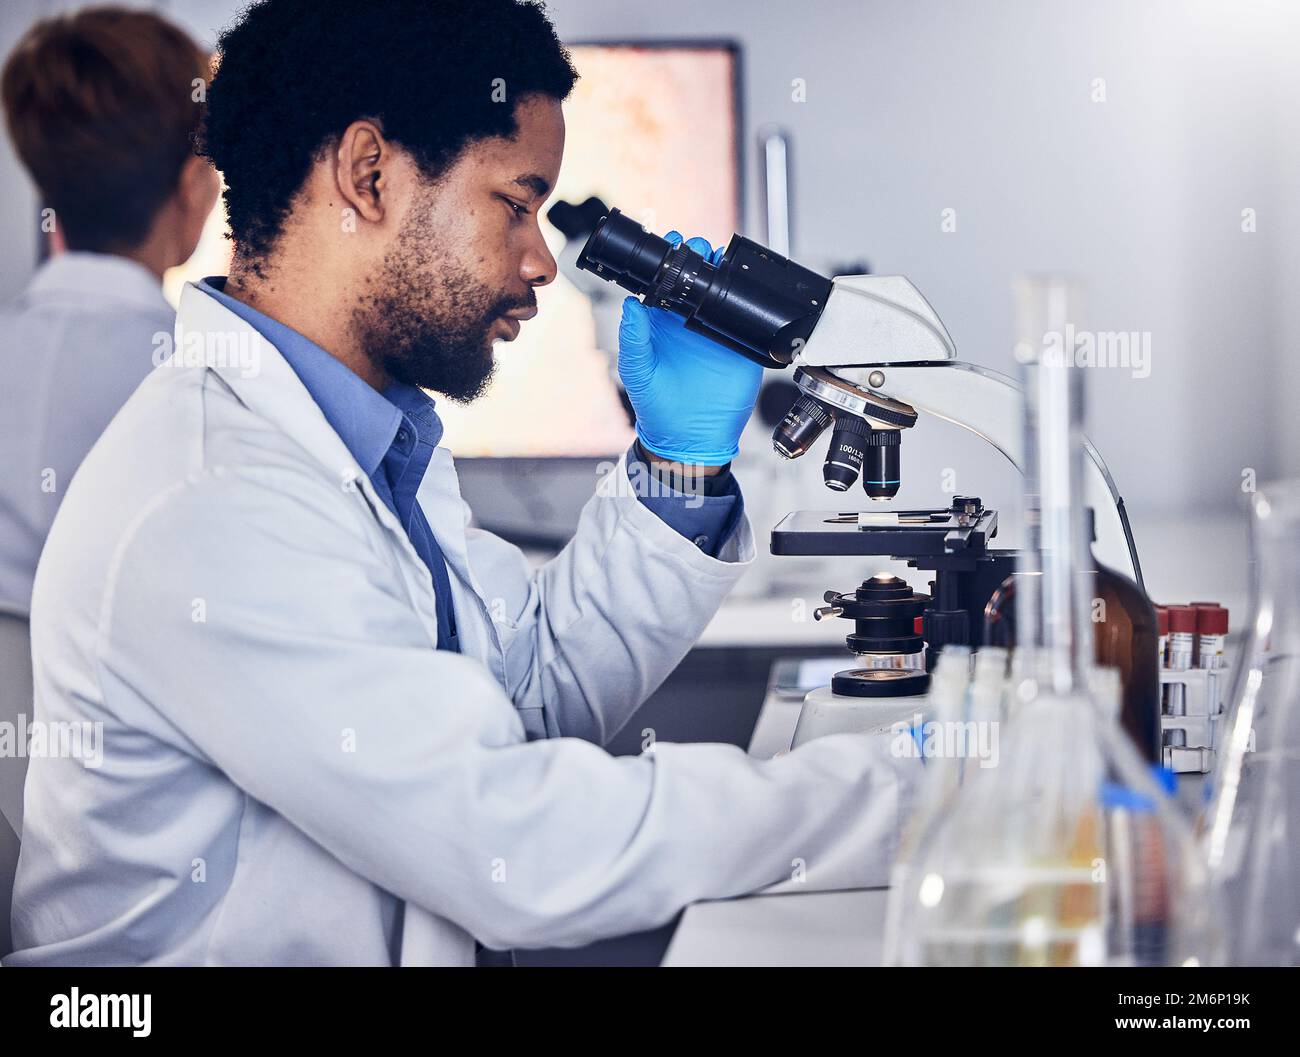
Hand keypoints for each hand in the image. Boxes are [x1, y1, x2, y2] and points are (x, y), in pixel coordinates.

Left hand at [617, 232, 762, 465]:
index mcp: (661, 323)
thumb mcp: (638, 371)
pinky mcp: (739, 345)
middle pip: (696, 278)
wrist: (689, 438)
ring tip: (720, 259)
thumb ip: (634, 338)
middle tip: (699, 247)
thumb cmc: (656, 407)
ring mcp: (715, 331)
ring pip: (722, 291)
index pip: (665, 281)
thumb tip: (630, 306)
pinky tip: (744, 287)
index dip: (669, 260)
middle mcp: (688, 322)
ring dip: (723, 272)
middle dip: (698, 256)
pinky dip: (748, 301)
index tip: (671, 244)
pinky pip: (746, 317)